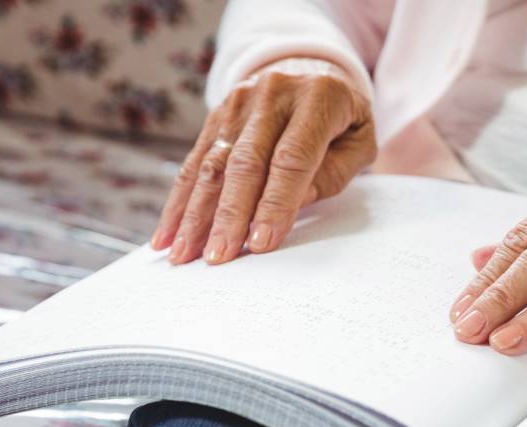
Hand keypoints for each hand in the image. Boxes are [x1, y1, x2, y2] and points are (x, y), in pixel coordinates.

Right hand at [152, 57, 376, 263]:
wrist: (313, 70)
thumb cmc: (342, 121)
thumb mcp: (358, 143)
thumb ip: (332, 174)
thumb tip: (291, 207)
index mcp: (319, 97)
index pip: (292, 158)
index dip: (276, 203)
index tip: (261, 242)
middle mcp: (274, 93)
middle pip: (245, 162)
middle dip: (229, 215)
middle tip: (219, 256)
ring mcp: (240, 101)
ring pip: (213, 163)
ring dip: (196, 214)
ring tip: (185, 253)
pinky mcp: (217, 113)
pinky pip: (195, 161)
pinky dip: (181, 200)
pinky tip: (169, 232)